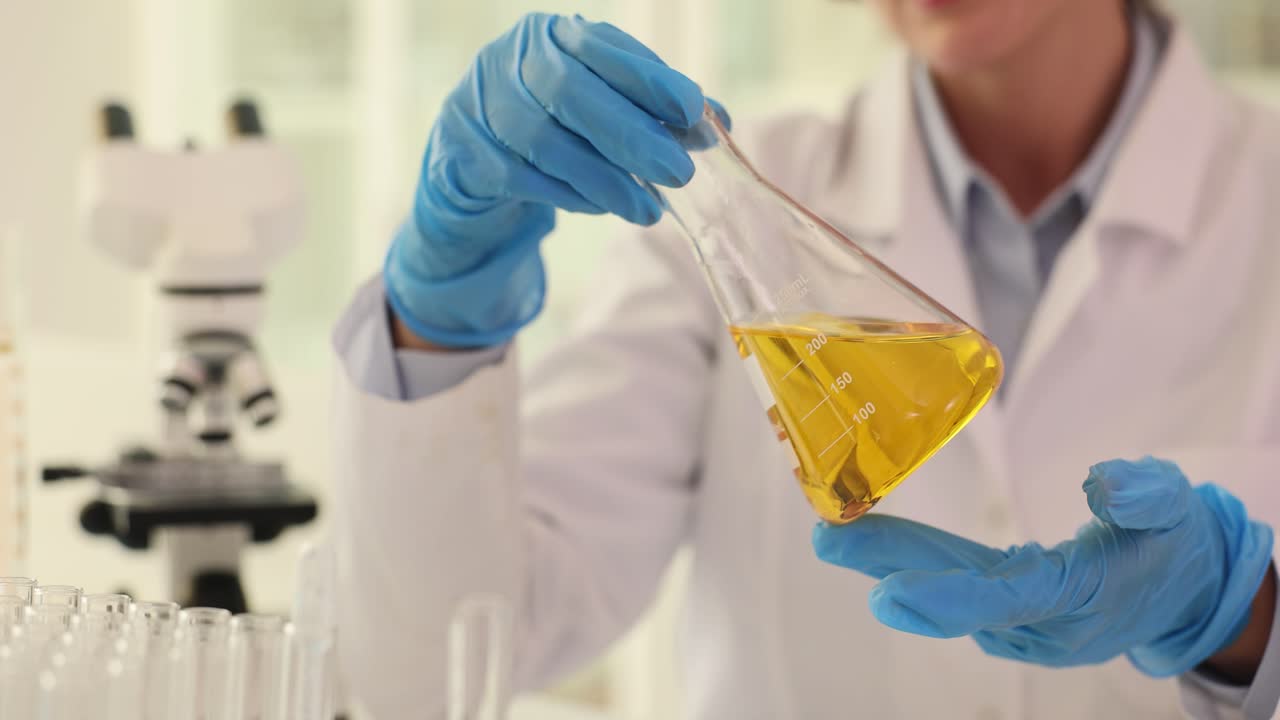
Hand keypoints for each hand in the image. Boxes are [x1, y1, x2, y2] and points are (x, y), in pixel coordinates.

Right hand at [385, 13, 723, 347]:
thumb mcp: (603, 103)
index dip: (650, 79)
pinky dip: (567, 195)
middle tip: (680, 173)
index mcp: (552, 36)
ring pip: (545, 143)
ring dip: (604, 180)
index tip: (693, 110)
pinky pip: (520, 178)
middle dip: (632, 136)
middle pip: (571, 94)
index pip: (603, 50)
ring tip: (647, 209)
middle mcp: (509, 59)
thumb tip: (715, 122)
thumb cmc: (554, 122)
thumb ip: (653, 108)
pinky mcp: (463, 153)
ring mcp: (479, 104)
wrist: (474, 152)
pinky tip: (600, 208)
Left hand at [813, 457, 1273, 676]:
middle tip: (829, 541)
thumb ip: (1144, 496)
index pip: (1004, 599)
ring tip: (836, 536)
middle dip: (890, 569)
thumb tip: (1100, 485)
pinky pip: (961, 586)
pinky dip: (919, 565)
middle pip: (958, 594)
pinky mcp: (1015, 611)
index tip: (885, 593)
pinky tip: (876, 546)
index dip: (944, 597)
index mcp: (1079, 596)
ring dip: (893, 563)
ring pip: (952, 587)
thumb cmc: (1178, 541)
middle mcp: (1043, 621)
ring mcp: (1026, 623)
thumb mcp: (1178, 507)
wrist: (1191, 590)